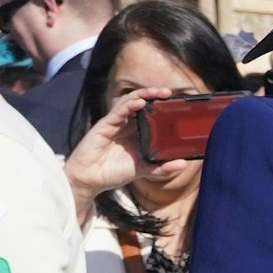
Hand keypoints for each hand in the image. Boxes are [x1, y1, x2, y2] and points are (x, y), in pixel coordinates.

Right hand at [67, 89, 191, 222]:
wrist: (89, 180)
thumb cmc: (113, 172)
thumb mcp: (143, 169)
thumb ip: (161, 167)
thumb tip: (183, 164)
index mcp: (137, 132)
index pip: (151, 113)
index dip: (163, 106)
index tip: (178, 102)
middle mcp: (127, 125)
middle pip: (142, 103)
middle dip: (154, 95)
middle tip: (169, 92)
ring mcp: (115, 124)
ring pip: (129, 102)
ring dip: (143, 95)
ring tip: (157, 92)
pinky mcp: (104, 126)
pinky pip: (117, 112)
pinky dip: (129, 105)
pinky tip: (140, 102)